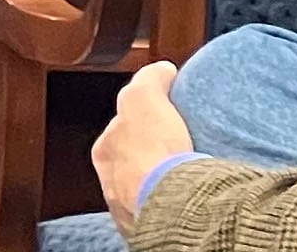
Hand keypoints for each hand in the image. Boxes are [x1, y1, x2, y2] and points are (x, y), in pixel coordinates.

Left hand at [96, 61, 196, 225]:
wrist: (170, 203)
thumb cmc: (152, 150)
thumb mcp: (145, 97)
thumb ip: (150, 80)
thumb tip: (162, 69)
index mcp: (105, 150)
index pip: (121, 131)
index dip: (143, 122)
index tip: (162, 122)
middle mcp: (112, 181)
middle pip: (132, 161)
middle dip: (150, 155)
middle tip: (180, 149)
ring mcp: (131, 207)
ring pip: (147, 187)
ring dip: (163, 179)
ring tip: (190, 173)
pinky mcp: (154, 228)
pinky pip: (166, 208)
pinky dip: (177, 200)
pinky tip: (191, 195)